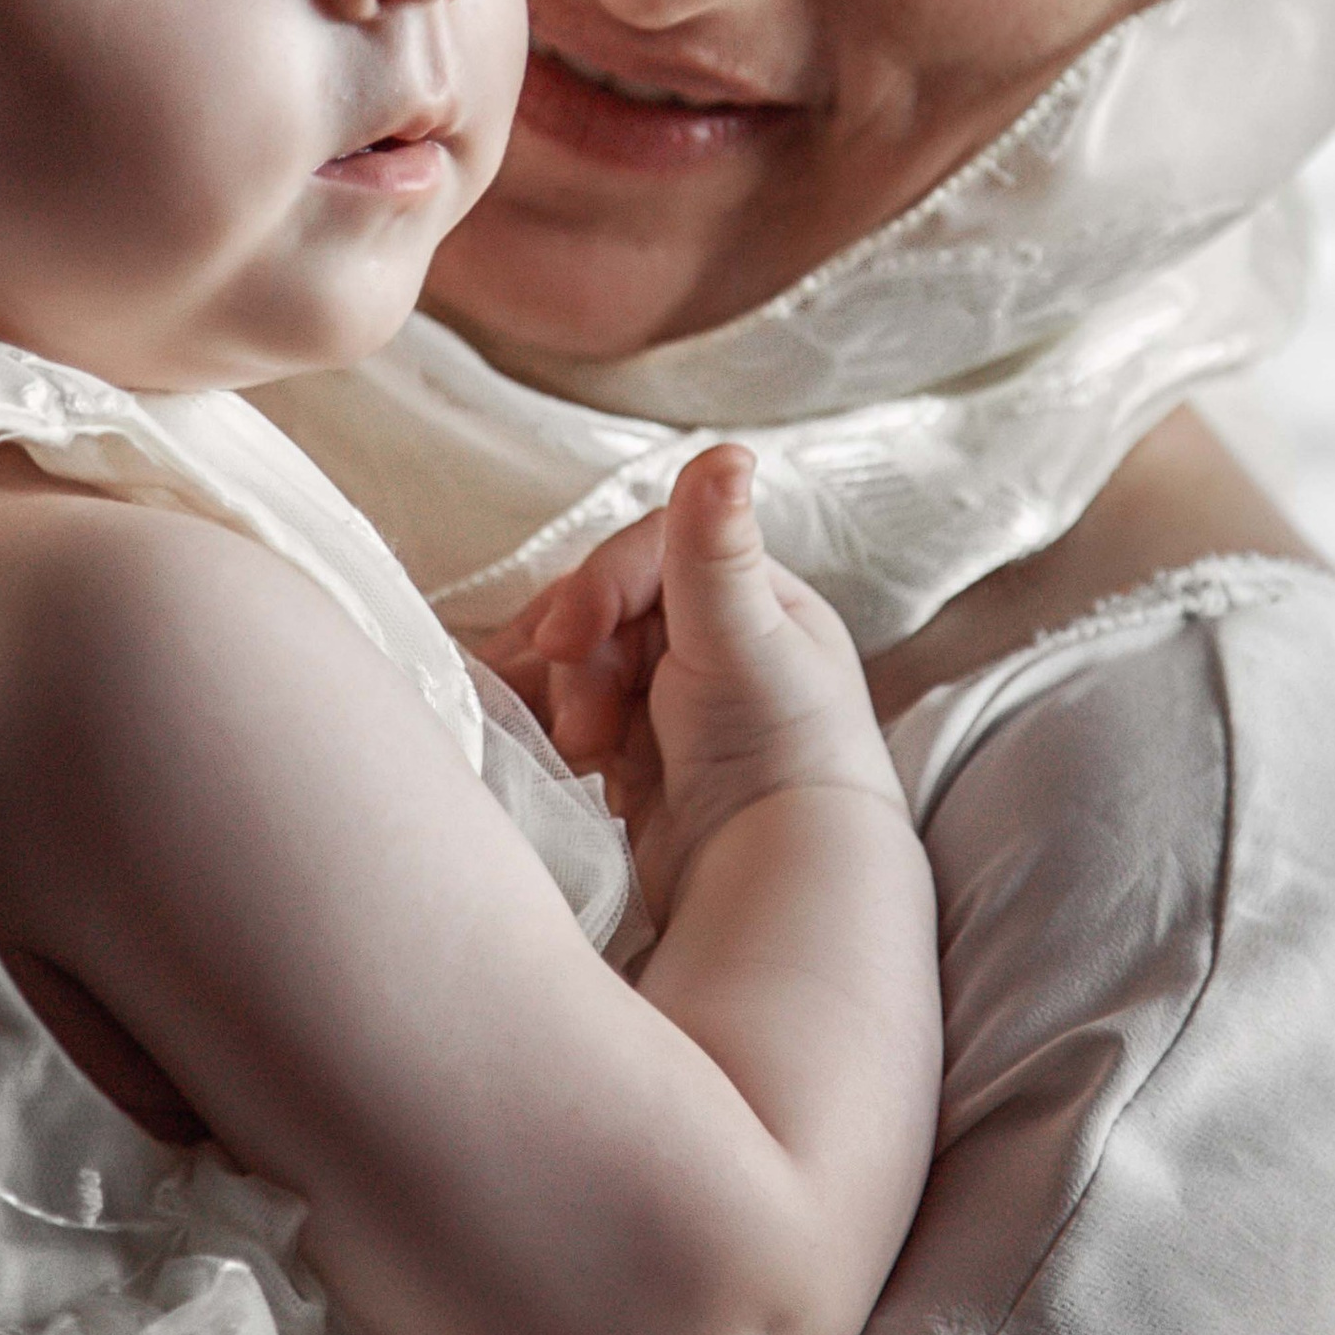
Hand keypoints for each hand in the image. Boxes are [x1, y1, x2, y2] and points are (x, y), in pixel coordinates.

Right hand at [517, 450, 896, 924]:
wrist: (781, 884)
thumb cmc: (779, 752)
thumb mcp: (744, 640)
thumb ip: (715, 549)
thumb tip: (727, 451)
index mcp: (748, 596)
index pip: (644, 556)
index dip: (595, 590)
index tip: (563, 643)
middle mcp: (711, 638)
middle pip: (601, 611)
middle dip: (574, 658)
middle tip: (579, 728)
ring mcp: (670, 699)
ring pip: (576, 665)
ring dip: (556, 697)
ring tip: (567, 751)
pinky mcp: (637, 757)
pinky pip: (571, 719)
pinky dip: (552, 730)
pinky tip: (552, 758)